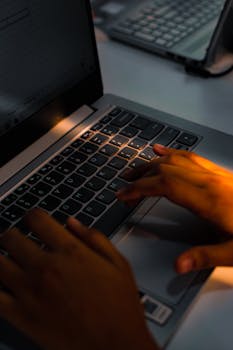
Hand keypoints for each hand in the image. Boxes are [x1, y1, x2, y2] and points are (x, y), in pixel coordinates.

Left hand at [0, 209, 156, 349]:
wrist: (115, 347)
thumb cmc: (120, 308)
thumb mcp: (118, 264)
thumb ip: (94, 237)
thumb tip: (73, 222)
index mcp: (70, 251)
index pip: (37, 219)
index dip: (32, 215)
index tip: (32, 218)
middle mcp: (47, 267)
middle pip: (11, 238)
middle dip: (12, 234)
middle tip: (15, 238)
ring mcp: (32, 291)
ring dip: (0, 256)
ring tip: (7, 258)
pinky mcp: (22, 316)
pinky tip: (3, 283)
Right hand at [117, 144, 232, 273]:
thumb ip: (205, 257)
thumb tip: (179, 264)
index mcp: (207, 199)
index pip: (165, 185)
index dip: (140, 187)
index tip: (123, 193)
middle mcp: (208, 181)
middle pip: (166, 169)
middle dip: (140, 174)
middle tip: (123, 182)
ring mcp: (213, 174)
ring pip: (176, 160)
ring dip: (152, 163)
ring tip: (135, 167)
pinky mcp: (219, 173)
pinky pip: (191, 157)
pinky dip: (173, 152)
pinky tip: (165, 151)